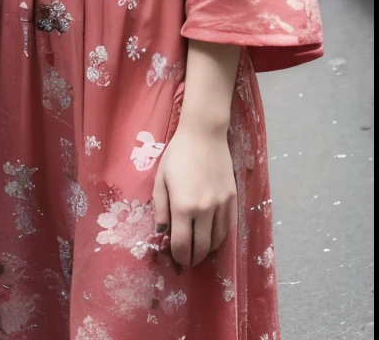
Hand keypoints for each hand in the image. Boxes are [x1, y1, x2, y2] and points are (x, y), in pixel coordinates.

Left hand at [154, 123, 236, 266]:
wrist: (204, 134)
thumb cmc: (178, 154)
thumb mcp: (161, 180)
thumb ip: (160, 209)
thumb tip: (161, 233)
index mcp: (183, 206)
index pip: (182, 245)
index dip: (178, 257)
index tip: (176, 259)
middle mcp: (204, 210)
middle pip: (200, 248)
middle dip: (192, 258)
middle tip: (187, 259)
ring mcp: (221, 205)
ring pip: (216, 241)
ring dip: (207, 250)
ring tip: (198, 250)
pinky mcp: (232, 200)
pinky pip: (227, 228)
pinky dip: (219, 237)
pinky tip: (211, 237)